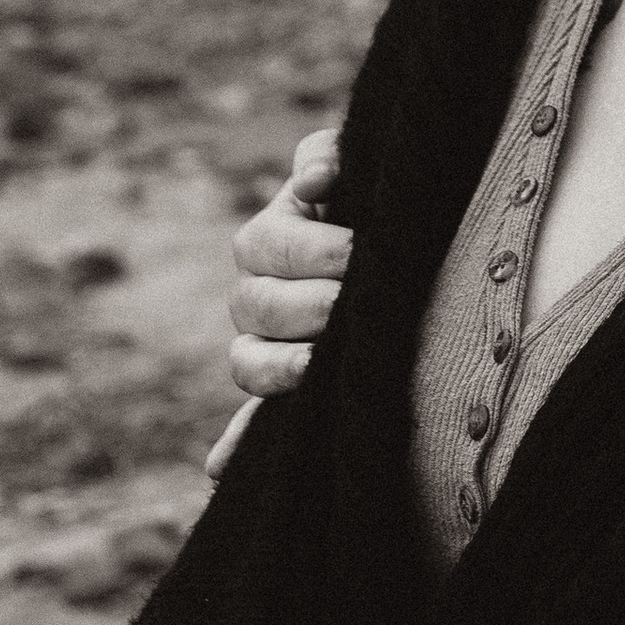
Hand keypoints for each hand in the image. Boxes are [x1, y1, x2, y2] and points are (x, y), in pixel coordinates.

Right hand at [204, 128, 349, 480]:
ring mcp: (267, 347)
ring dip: (280, 366)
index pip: (264, 247)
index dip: (308, 251)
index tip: (358, 251)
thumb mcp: (356, 165)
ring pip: (247, 363)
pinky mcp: (285, 392)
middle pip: (254, 306)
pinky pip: (246, 425)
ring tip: (322, 362)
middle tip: (351, 301)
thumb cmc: (377, 200)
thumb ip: (328, 156)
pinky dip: (233, 444)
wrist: (405, 245)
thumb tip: (312, 182)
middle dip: (307, 304)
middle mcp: (258, 296)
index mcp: (270, 240)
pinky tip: (219, 468)